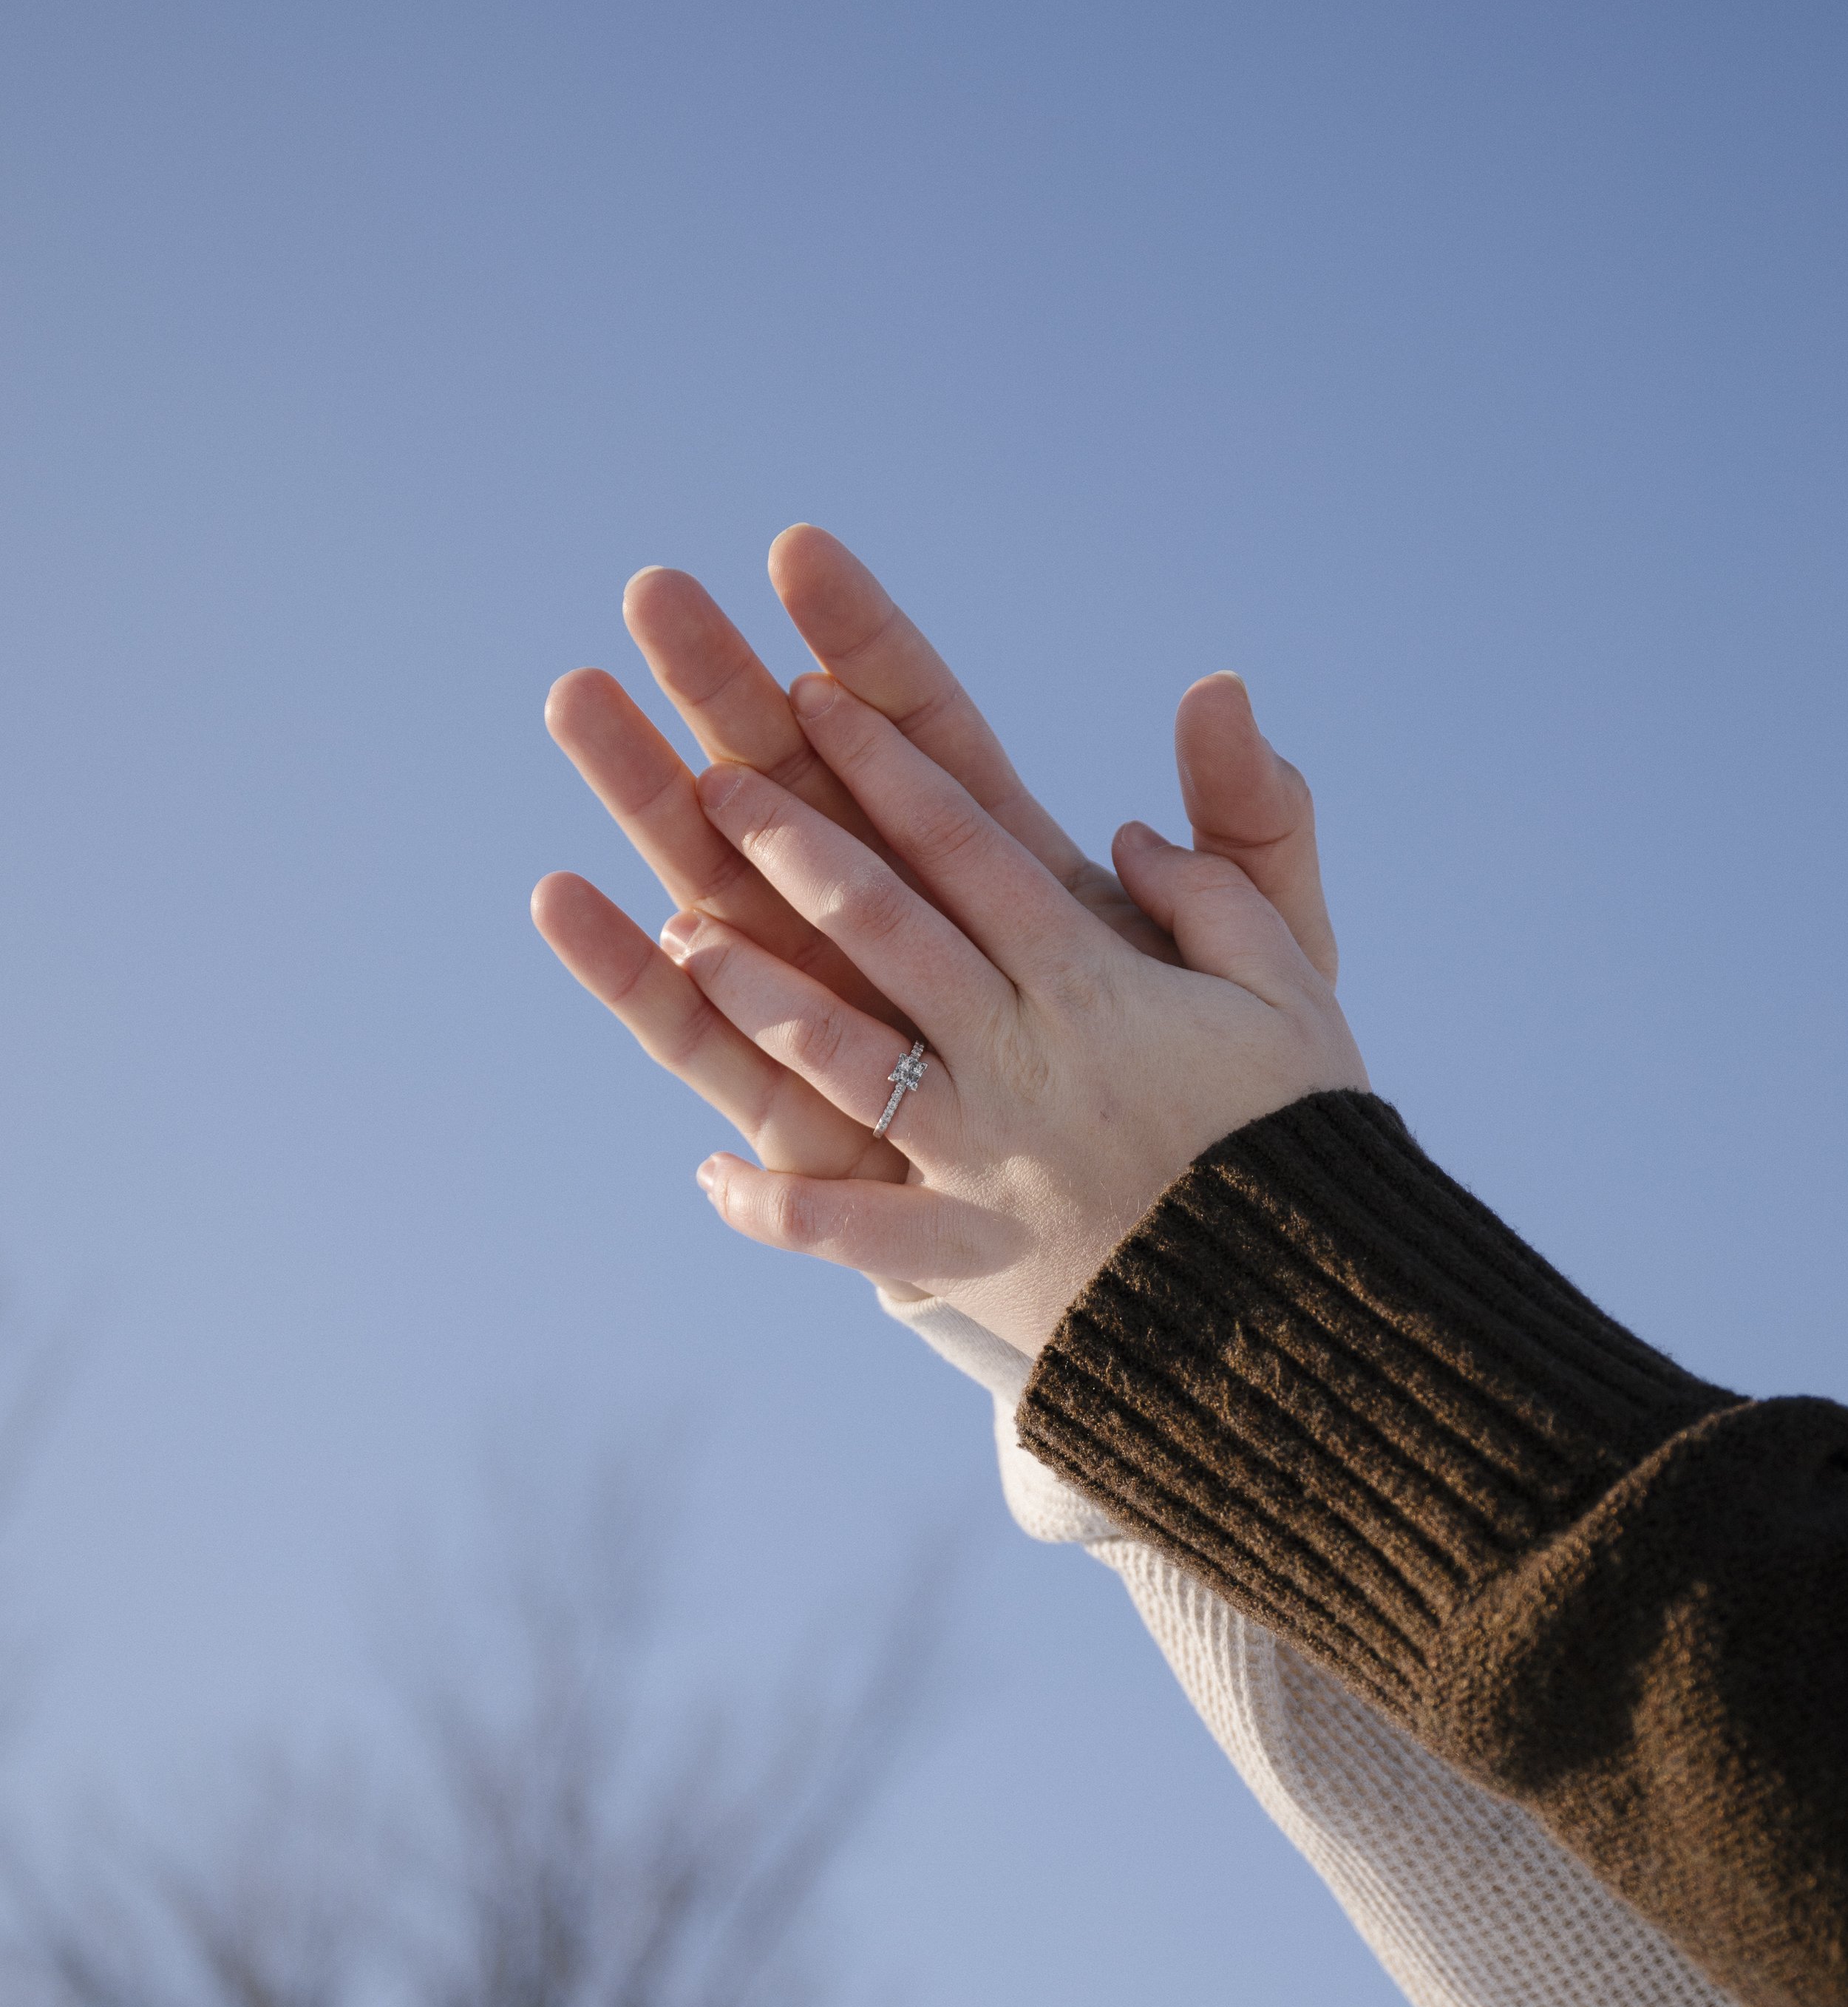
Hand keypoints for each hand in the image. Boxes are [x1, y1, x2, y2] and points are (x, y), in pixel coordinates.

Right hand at [533, 531, 1337, 1240]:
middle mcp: (901, 929)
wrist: (1184, 1261)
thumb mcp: (1259, 958)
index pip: (916, 731)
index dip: (858, 642)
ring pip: (724, 887)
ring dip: (647, 797)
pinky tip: (570, 899)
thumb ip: (1249, 826)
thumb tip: (1219, 689)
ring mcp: (840, 1015)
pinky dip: (635, 976)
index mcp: (1000, 872)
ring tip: (578, 699)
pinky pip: (704, 1041)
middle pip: (797, 783)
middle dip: (724, 687)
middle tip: (652, 590)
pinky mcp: (805, 1118)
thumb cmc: (1217, 1104)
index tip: (798, 552)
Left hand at [662, 674, 1367, 1355]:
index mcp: (1094, 984)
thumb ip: (1218, 894)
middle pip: (890, 933)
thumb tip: (1129, 832)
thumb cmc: (1299, 1136)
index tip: (817, 693)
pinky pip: (855, 1234)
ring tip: (686, 933)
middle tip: (712, 780)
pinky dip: (780, 1209)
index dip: (890, 768)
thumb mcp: (1294, 991)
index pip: (972, 851)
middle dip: (796, 849)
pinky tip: (710, 1174)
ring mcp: (983, 1160)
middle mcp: (1021, 1059)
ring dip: (762, 995)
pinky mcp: (969, 1253)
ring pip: (850, 1060)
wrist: (1305, 1313)